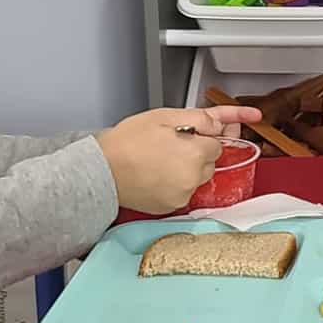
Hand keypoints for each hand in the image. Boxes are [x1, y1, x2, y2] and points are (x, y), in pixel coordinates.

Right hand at [95, 105, 262, 213]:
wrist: (101, 170)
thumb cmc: (127, 142)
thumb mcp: (164, 116)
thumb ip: (199, 118)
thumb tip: (220, 123)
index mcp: (195, 153)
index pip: (218, 144)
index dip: (203, 137)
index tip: (189, 135)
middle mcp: (193, 177)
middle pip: (210, 163)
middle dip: (197, 153)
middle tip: (170, 145)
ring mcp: (183, 195)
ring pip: (197, 178)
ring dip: (187, 169)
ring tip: (160, 160)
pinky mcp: (172, 206)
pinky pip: (183, 192)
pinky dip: (176, 184)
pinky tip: (156, 174)